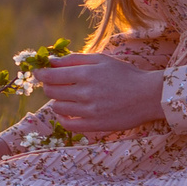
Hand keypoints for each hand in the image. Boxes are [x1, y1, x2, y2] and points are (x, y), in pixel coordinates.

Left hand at [31, 53, 166, 135]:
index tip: (38, 73)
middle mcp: (86, 93)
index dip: (40, 74)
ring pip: (58, 107)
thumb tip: (51, 60)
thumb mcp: (102, 60)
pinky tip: (66, 113)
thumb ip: (75, 59)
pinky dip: (62, 119)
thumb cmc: (125, 74)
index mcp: (86, 74)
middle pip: (52, 91)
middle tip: (54, 83)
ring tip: (67, 96)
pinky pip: (68, 125)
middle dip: (49, 86)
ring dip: (57, 101)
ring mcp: (90, 111)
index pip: (51, 75)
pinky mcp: (94, 125)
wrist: (148, 96)